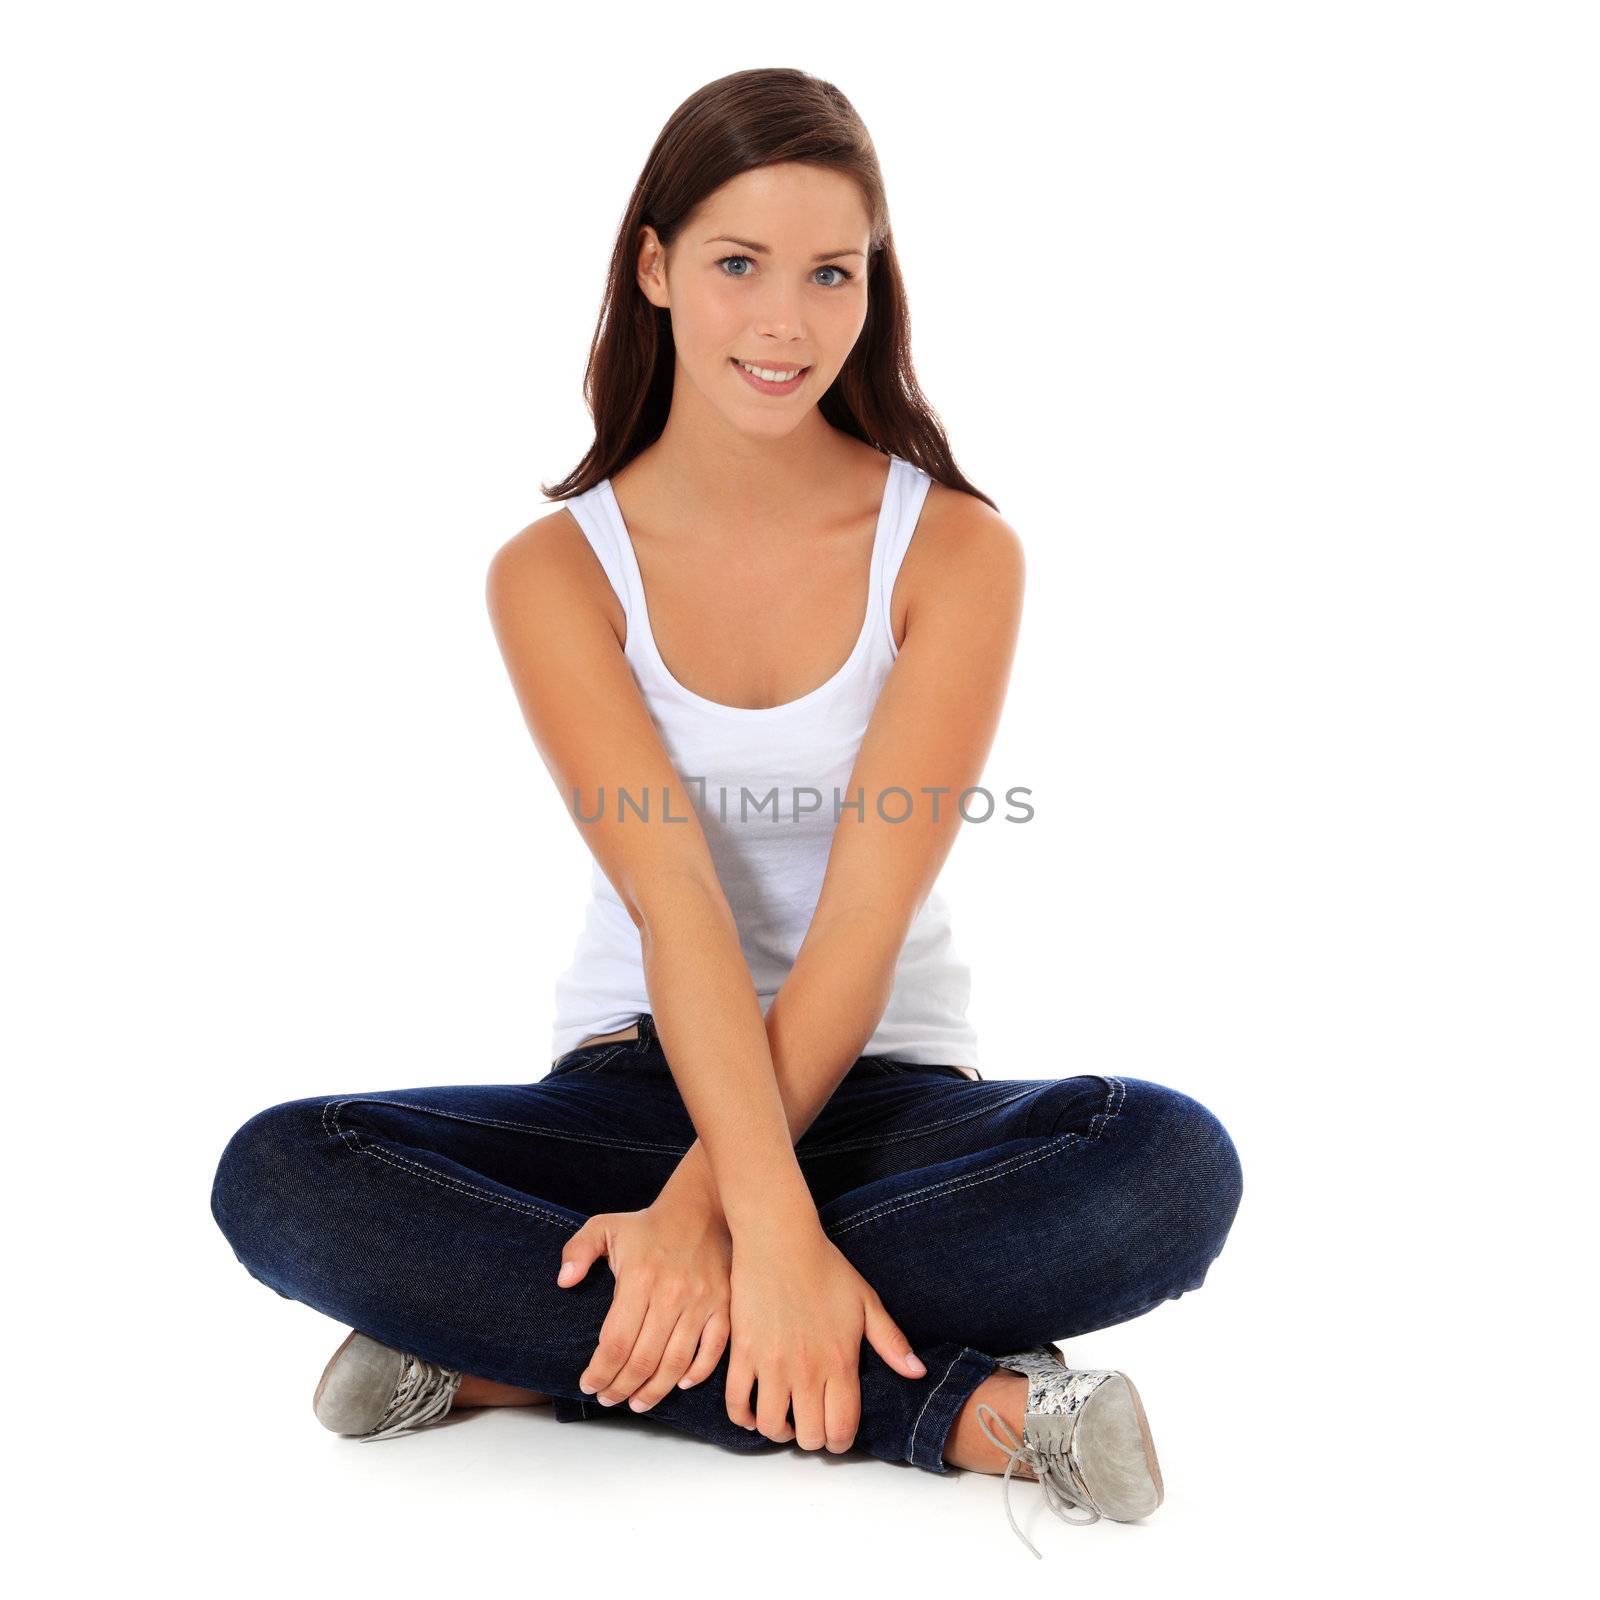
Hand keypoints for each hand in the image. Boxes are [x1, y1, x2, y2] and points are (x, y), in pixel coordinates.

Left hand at [556, 1196, 732, 1410]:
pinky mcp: (724, 1304)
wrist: (702, 1207)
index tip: (588, 1385)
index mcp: (639, 1278)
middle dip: (620, 1388)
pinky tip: (680, 1383)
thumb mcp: (605, 1226)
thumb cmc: (649, 1224)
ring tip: (637, 1402)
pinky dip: (698, 1372)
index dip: (599, 1372)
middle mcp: (671, 1294)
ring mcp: (701, 1301)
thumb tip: (564, 1281)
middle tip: (609, 1398)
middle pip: (643, 1360)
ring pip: (676, 1363)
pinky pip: (714, 1350)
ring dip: (654, 1391)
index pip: (615, 1343)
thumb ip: (578, 1250)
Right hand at [726, 1223, 926, 1451]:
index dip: (840, 1443)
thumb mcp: (866, 1302)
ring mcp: (771, 1363)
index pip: (841, 1428)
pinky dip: (742, 1417)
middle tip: (811, 1426)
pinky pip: (736, 1402)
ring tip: (784, 1419)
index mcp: (839, 1362)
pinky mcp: (742, 1353)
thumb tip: (917, 1372)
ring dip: (778, 1431)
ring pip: (770, 1426)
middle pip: (808, 1435)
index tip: (837, 1437)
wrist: (780, 1241)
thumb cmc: (825, 1268)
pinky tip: (752, 1411)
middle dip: (812, 1439)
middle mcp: (805, 1370)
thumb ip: (891, 1342)